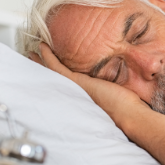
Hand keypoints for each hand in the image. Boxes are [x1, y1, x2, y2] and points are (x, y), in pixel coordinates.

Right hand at [29, 44, 149, 131]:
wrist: (131, 117)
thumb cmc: (129, 110)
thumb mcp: (119, 97)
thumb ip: (114, 91)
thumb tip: (123, 86)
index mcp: (88, 97)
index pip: (70, 85)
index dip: (59, 77)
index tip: (52, 70)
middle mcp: (79, 95)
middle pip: (57, 80)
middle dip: (45, 70)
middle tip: (33, 61)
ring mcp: (77, 89)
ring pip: (54, 74)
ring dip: (43, 62)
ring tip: (33, 54)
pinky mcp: (78, 83)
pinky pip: (57, 67)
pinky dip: (48, 57)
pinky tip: (42, 48)